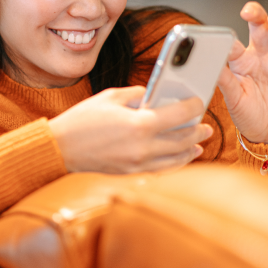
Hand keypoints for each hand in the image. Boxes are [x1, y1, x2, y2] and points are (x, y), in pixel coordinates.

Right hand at [48, 86, 212, 172]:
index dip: (193, 107)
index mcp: (139, 124)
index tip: (199, 102)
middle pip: (182, 139)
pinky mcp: (132, 172)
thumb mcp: (111, 97)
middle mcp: (143, 146)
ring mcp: (138, 163)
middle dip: (198, 131)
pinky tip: (181, 158)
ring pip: (175, 158)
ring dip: (190, 149)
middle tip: (205, 125)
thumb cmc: (82, 120)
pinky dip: (175, 163)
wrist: (62, 147)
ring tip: (198, 142)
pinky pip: (162, 169)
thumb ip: (137, 94)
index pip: (178, 115)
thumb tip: (154, 96)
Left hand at [217, 1, 267, 143]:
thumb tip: (210, 63)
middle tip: (249, 11)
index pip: (235, 43)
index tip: (226, 43)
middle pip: (260, 27)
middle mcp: (260, 55)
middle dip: (256, 14)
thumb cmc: (247, 116)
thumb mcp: (233, 99)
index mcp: (241, 62)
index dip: (231, 40)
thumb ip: (225, 79)